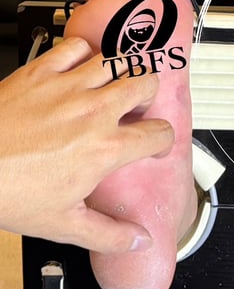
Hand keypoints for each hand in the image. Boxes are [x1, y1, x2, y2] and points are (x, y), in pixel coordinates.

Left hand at [0, 37, 173, 253]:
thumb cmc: (8, 190)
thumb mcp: (62, 224)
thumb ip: (109, 235)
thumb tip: (138, 240)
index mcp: (105, 148)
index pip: (159, 133)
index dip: (162, 140)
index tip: (153, 143)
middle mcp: (95, 111)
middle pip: (146, 84)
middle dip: (147, 97)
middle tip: (136, 107)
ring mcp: (70, 87)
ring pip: (119, 60)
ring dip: (121, 72)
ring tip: (112, 85)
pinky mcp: (44, 71)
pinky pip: (78, 47)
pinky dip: (84, 54)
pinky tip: (79, 69)